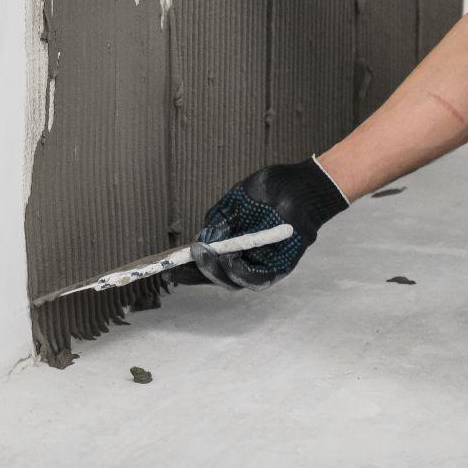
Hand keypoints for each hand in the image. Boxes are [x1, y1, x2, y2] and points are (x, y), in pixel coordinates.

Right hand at [187, 158, 348, 289]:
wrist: (298, 186)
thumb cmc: (267, 192)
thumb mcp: (234, 202)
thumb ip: (218, 222)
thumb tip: (201, 241)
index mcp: (230, 245)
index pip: (206, 263)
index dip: (187, 271)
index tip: (168, 272)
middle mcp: (243, 259)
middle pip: (217, 276)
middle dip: (200, 272)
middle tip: (193, 257)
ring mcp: (260, 265)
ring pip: (234, 281)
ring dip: (218, 273)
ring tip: (209, 257)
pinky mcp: (278, 269)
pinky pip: (257, 279)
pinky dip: (241, 274)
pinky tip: (230, 262)